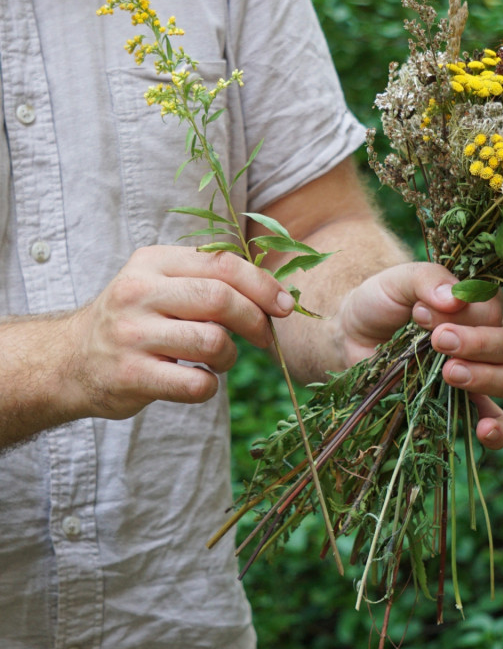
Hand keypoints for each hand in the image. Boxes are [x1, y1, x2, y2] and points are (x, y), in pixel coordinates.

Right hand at [66, 245, 295, 419]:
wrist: (70, 361)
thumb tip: (275, 295)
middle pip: (220, 299)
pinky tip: (199, 382)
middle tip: (264, 337)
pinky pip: (196, 385)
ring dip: (230, 356)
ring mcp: (131, 335)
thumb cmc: (136, 320)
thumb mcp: (161, 283)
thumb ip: (209, 279)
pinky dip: (210, 386)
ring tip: (219, 359)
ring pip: (213, 342)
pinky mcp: (130, 376)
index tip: (286, 306)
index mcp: (153, 262)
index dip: (263, 285)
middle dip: (255, 320)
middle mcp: (138, 293)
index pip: (222, 264)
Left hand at [337, 262, 502, 449]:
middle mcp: (486, 336)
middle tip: (437, 342)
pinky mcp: (464, 404)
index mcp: (477, 303)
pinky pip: (499, 422)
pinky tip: (484, 432)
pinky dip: (499, 429)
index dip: (466, 313)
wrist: (352, 335)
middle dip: (477, 343)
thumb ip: (428, 279)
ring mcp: (479, 372)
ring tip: (450, 374)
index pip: (493, 308)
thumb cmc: (381, 301)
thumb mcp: (399, 280)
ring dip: (487, 378)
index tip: (421, 313)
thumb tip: (454, 299)